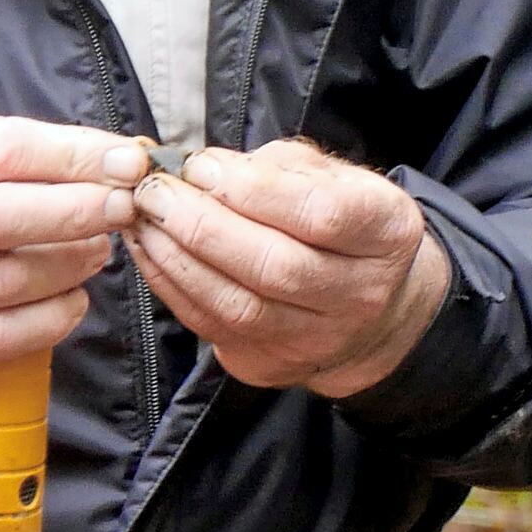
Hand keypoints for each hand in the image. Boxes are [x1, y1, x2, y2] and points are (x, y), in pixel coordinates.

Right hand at [0, 111, 150, 415]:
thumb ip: (9, 157)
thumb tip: (109, 160)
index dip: (72, 156)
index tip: (126, 162)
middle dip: (77, 211)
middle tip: (123, 209)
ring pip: (2, 278)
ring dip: (68, 267)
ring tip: (96, 254)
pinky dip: (47, 320)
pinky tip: (71, 303)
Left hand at [130, 141, 448, 396]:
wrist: (373, 307)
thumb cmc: (341, 224)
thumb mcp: (331, 177)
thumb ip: (274, 168)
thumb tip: (203, 170)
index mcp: (386, 232)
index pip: (323, 214)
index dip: (255, 190)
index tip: (201, 166)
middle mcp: (361, 293)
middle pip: (276, 266)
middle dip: (203, 225)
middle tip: (154, 193)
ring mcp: (318, 338)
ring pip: (239, 305)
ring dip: (179, 259)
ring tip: (144, 221)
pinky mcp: (273, 364)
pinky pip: (213, 327)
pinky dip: (173, 287)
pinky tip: (152, 252)